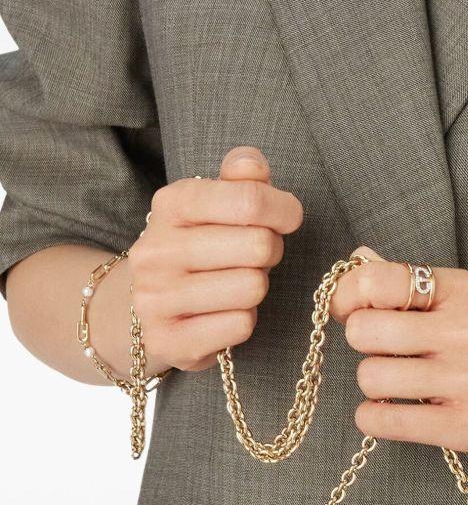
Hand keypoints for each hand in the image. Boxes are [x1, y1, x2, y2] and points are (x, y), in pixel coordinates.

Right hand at [124, 147, 303, 372]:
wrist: (142, 309)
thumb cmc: (195, 251)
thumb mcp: (211, 205)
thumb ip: (239, 181)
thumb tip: (254, 164)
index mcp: (170, 205)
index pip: (249, 199)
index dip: (283, 209)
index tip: (288, 218)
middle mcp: (156, 250)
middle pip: (258, 245)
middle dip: (270, 251)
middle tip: (258, 258)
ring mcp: (157, 298)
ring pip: (252, 287)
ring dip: (258, 288)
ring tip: (239, 284)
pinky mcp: (170, 340)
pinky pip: (240, 325)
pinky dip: (244, 321)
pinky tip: (225, 314)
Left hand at [328, 249, 467, 457]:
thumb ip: (418, 285)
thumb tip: (358, 260)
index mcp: (463, 290)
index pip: (376, 280)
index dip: (348, 297)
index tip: (352, 312)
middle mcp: (465, 330)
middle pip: (364, 331)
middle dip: (364, 346)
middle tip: (387, 355)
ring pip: (372, 378)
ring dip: (374, 386)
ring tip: (400, 388)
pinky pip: (388, 422)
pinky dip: (376, 419)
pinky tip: (394, 414)